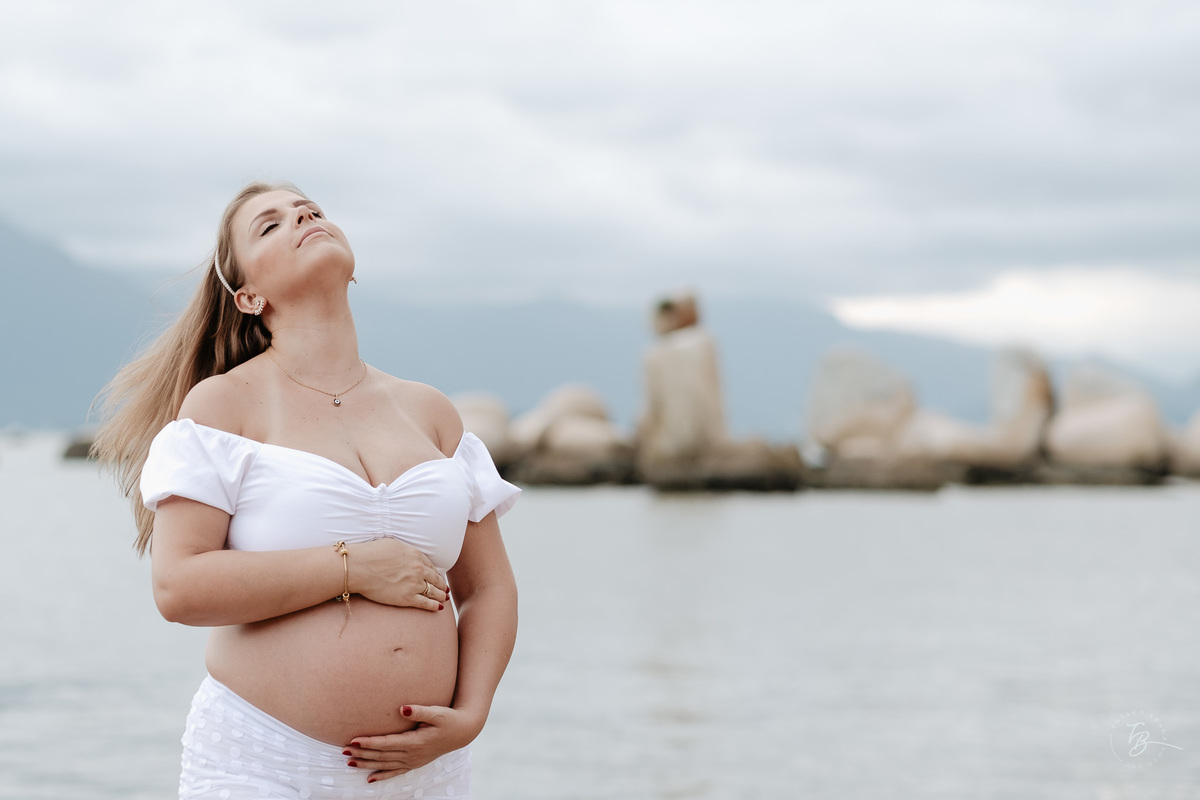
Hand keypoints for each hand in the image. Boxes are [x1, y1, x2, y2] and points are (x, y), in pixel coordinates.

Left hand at [343, 704, 483, 782]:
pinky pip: (395, 772)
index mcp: (415, 742)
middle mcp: (412, 755)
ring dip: (366, 764)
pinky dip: (382, 776)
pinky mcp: (415, 763)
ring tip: (348, 762)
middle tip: (343, 749)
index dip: (369, 742)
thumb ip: (419, 711)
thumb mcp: (437, 712)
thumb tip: (403, 709)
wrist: (463, 732)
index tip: (353, 740)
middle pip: (381, 755)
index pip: (386, 744)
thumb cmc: (449, 719)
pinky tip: (370, 779)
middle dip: (362, 753)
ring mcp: (413, 761)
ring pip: (385, 765)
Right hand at [350, 539, 449, 610]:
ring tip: (443, 598)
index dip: (435, 573)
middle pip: (435, 579)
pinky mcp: (407, 598)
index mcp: (415, 555)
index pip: (430, 566)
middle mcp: (418, 569)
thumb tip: (410, 555)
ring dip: (440, 595)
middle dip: (441, 584)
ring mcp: (414, 584)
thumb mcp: (393, 544)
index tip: (437, 576)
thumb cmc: (370, 554)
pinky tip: (438, 607)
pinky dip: (434, 606)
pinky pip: (426, 603)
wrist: (358, 567)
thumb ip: (406, 551)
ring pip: (433, 591)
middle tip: (445, 589)